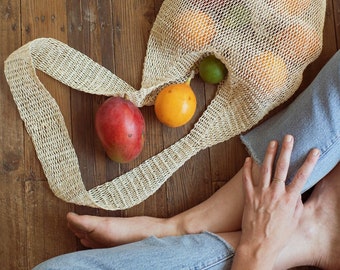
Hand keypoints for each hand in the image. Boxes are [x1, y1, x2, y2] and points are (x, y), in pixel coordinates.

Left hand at [232, 135, 319, 268]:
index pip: (302, 177)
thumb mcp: (294, 220)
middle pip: (282, 167)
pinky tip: (248, 159)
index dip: (309, 162)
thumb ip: (296, 203)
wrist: (259, 244)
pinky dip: (247, 168)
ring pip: (265, 169)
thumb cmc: (279, 235)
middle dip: (286, 150)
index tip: (315, 150)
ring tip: (272, 142)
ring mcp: (261, 193)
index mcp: (290, 199)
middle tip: (289, 137)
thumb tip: (297, 191)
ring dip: (269, 154)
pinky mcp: (249, 196)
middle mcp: (275, 193)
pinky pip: (247, 179)